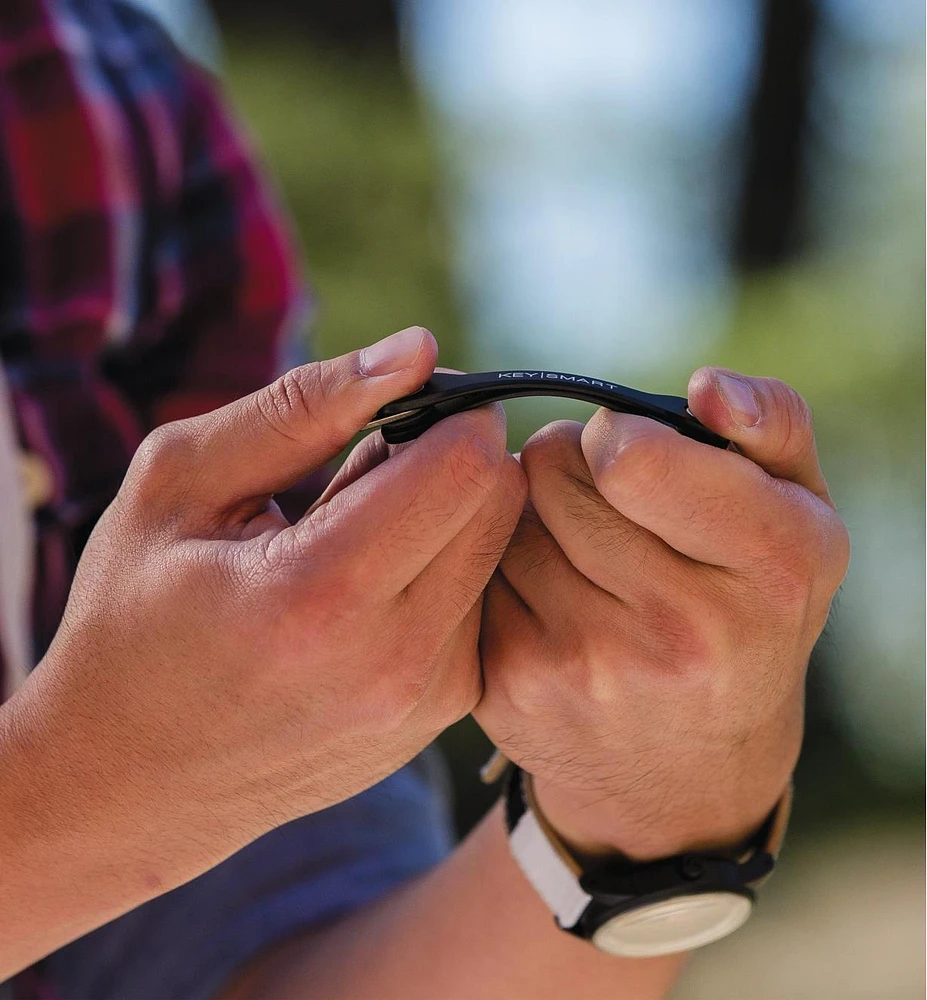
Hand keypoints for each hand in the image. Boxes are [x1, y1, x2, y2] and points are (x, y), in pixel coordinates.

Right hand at [3, 327, 524, 901]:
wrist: (130, 781)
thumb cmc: (132, 619)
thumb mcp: (182, 484)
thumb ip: (305, 405)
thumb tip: (418, 348)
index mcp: (319, 593)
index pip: (467, 462)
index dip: (447, 409)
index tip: (400, 407)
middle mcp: (394, 662)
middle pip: (501, 503)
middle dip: (454, 455)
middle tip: (373, 467)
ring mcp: (425, 704)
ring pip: (499, 554)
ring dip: (447, 518)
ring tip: (356, 540)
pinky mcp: (437, 721)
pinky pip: (481, 608)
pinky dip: (443, 573)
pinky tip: (369, 591)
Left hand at [475, 369, 848, 859]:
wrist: (684, 771)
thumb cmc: (746, 610)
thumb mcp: (799, 516)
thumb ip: (770, 425)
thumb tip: (707, 388)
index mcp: (770, 567)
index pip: (631, 453)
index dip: (616, 436)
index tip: (628, 456)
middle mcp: (682, 631)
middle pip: (550, 467)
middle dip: (570, 464)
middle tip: (604, 501)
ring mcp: (589, 667)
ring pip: (502, 512)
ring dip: (531, 514)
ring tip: (580, 552)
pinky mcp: (513, 688)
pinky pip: (469, 567)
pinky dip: (500, 567)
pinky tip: (545, 598)